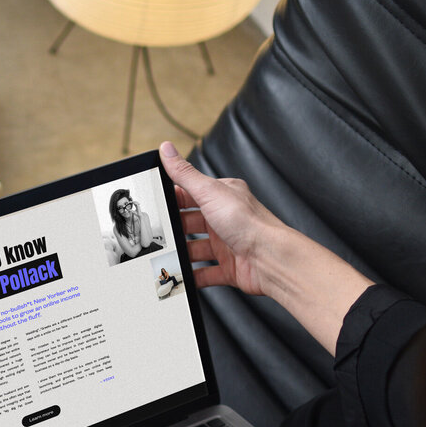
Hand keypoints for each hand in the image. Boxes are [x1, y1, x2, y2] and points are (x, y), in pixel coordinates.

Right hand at [159, 139, 373, 354]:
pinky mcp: (229, 268)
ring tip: (166, 256)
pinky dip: (193, 277)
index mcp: (222, 197)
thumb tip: (167, 150)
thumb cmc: (249, 223)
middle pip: (191, 223)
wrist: (271, 258)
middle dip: (175, 229)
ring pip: (196, 248)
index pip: (191, 194)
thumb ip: (185, 174)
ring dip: (182, 254)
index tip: (154, 204)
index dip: (172, 198)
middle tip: (157, 233)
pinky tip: (182, 277)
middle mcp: (225, 219)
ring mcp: (227, 244)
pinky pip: (206, 273)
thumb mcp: (210, 192)